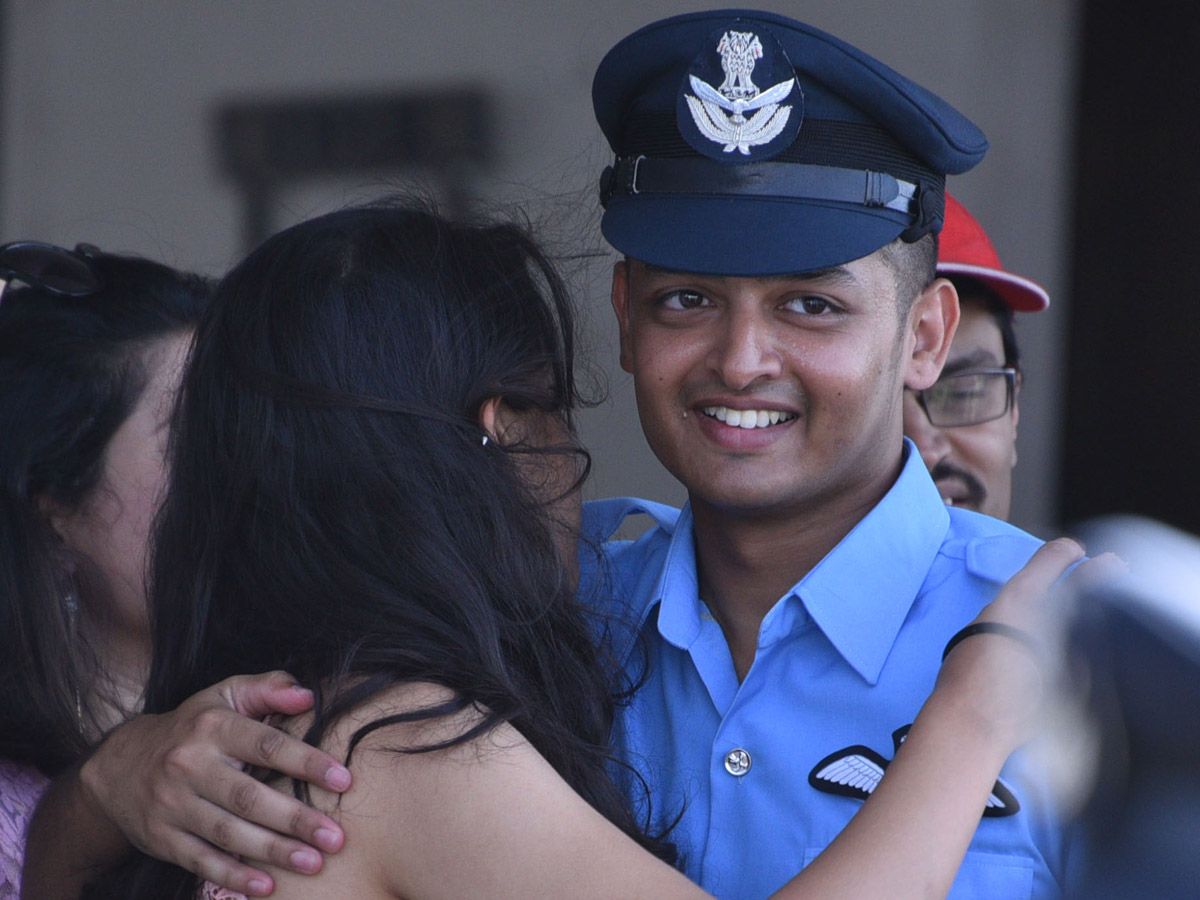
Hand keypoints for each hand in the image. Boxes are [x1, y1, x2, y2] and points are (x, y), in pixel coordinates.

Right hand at [79, 671, 350, 895]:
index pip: (266, 745)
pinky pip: (200, 860)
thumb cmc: (193, 727)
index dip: (306, 762)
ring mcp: (173, 804)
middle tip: (335, 837)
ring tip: (313, 863)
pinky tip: (265, 887)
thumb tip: (309, 695)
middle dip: (295, 819)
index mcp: (213, 727)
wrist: (118, 765)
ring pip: (228, 833)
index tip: (344, 780)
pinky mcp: (161, 838)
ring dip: (272, 851)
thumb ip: (268, 689)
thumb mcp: (224, 695)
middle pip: (248, 796)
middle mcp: (190, 765)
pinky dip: (232, 877)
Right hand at [937, 539, 1126, 749]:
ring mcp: (1073, 648)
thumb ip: (1010, 614)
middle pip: (1089, 582)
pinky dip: (1079, 654)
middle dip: (1102, 570)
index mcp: (1022, 598)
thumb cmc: (966, 673)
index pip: (1053, 558)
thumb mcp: (982, 626)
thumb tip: (1026, 616)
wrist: (979, 719)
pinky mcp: (1083, 678)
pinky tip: (1067, 663)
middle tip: (1112, 564)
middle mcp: (1053, 616)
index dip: (1064, 551)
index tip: (1072, 551)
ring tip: (1094, 612)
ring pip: (1089, 622)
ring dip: (1090, 617)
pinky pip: (1084, 656)